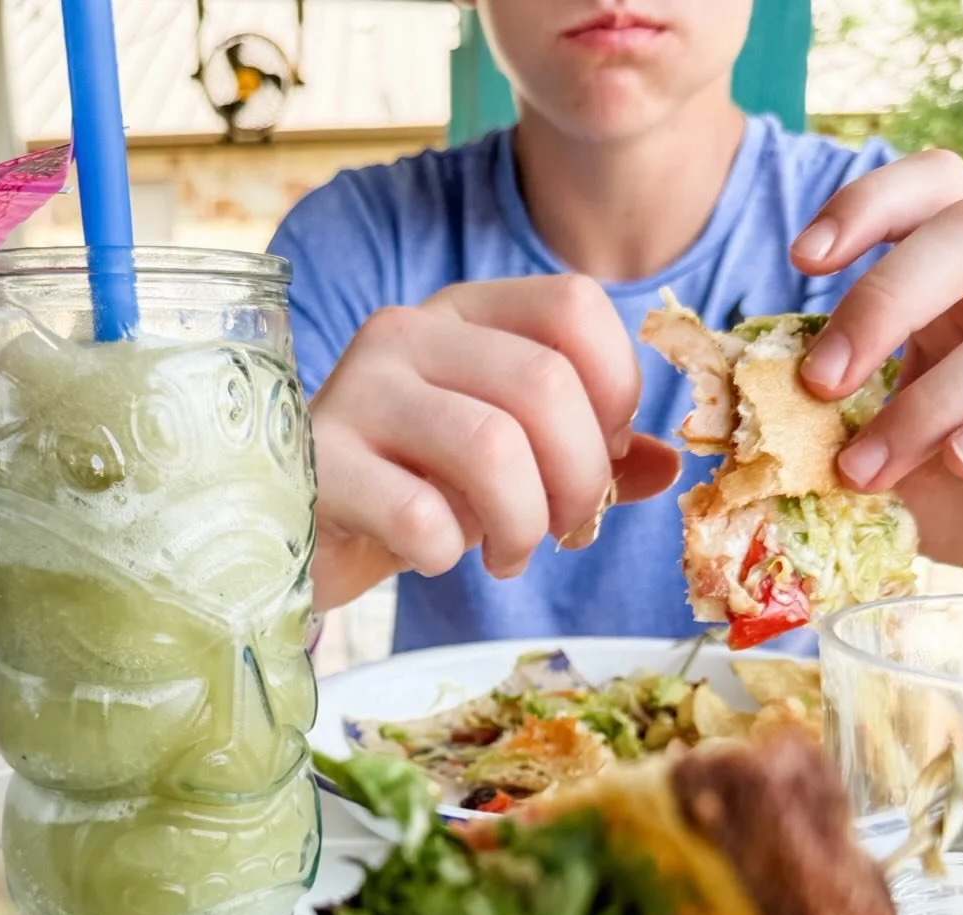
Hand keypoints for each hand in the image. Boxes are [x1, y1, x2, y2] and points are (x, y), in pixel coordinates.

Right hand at [307, 276, 680, 610]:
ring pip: (490, 447)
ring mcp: (358, 391)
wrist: (295, 528)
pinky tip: (434, 558)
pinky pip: (419, 513)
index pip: (576, 307)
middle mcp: (410, 332)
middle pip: (544, 385)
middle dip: (576, 480)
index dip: (615, 393)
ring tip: (507, 554)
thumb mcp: (507, 462)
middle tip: (560, 532)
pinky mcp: (320, 463)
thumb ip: (585, 456)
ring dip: (522, 523)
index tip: (598, 460)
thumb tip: (666, 466)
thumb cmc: (411, 487)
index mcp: (468, 312)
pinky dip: (445, 553)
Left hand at [791, 150, 962, 576]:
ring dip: (925, 403)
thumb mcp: (864, 422)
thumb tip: (728, 402)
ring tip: (861, 470)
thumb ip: (817, 394)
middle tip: (821, 381)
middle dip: (883, 302)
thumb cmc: (925, 469)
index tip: (801, 260)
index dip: (869, 203)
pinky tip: (959, 463)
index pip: (932, 185)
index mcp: (955, 270)